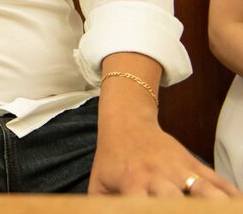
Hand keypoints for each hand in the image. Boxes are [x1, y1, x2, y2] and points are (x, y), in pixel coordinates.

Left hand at [89, 111, 236, 196]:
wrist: (127, 122)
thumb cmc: (112, 160)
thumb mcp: (99, 184)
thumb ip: (101, 207)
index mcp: (133, 184)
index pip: (143, 207)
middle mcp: (159, 176)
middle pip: (177, 199)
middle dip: (187, 213)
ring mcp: (180, 168)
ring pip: (206, 190)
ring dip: (216, 206)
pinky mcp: (195, 163)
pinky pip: (219, 181)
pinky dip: (231, 195)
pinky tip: (236, 206)